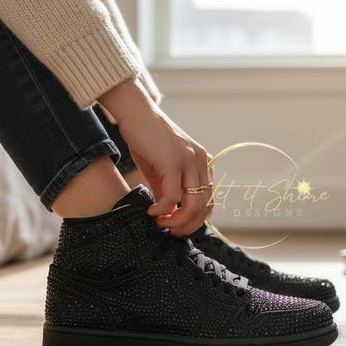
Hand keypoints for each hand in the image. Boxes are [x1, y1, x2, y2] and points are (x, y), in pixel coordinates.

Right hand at [99, 78, 212, 234]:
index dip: (195, 219)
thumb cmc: (147, 139)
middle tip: (169, 231)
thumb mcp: (161, 169)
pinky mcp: (173, 162)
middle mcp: (201, 162)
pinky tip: (152, 211)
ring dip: (177, 221)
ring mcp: (189, 161)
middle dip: (187, 225)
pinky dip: (163, 209)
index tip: (177, 227)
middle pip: (204, 206)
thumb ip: (167, 190)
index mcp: (202, 163)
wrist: (136, 114)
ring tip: (161, 222)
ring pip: (193, 205)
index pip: (208, 200)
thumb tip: (167, 213)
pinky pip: (172, 196)